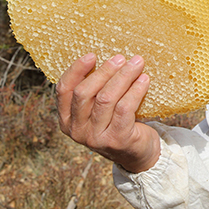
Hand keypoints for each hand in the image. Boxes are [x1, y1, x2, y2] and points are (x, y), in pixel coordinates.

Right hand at [56, 53, 160, 172]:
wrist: (138, 153)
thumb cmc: (119, 123)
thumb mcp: (100, 110)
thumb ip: (97, 91)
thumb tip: (110, 58)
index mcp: (67, 120)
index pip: (64, 90)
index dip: (76, 70)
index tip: (92, 55)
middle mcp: (77, 130)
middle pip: (85, 92)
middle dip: (104, 71)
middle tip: (121, 58)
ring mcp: (96, 137)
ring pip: (106, 98)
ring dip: (123, 77)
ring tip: (137, 63)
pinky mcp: (117, 139)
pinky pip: (125, 108)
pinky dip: (135, 90)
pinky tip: (144, 80)